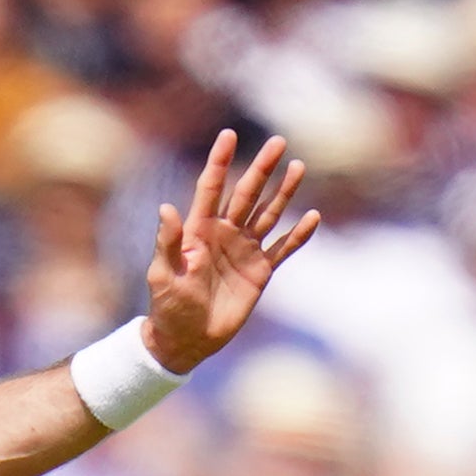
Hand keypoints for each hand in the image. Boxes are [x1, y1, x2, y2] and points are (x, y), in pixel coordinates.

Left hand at [141, 130, 321, 374]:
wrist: (185, 340)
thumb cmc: (167, 307)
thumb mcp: (163, 275)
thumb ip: (168, 243)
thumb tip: (165, 208)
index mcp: (199, 230)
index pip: (210, 188)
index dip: (219, 162)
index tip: (228, 135)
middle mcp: (224, 233)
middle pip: (246, 194)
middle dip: (262, 168)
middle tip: (279, 142)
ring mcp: (244, 250)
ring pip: (268, 214)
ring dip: (283, 192)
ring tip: (298, 168)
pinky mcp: (260, 271)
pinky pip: (283, 248)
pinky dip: (298, 235)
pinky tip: (312, 217)